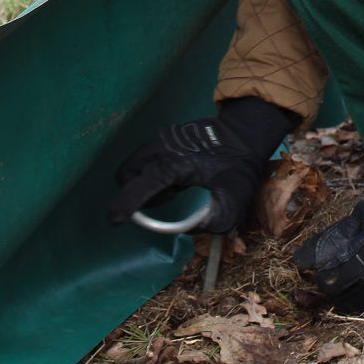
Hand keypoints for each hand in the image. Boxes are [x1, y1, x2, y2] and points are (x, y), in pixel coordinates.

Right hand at [109, 118, 264, 232]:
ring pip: (135, 165)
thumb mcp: (233, 202)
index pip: (139, 184)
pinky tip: (178, 176)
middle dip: (136, 193)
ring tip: (176, 187)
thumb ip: (209, 221)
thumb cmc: (240, 167)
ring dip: (146, 182)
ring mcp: (162, 138)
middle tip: (168, 198)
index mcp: (175, 163)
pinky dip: (153, 172)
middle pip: (128, 174)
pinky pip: (146, 158)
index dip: (124, 205)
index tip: (116, 221)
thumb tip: (185, 229)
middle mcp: (162, 147)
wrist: (247, 133)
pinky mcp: (165, 135)